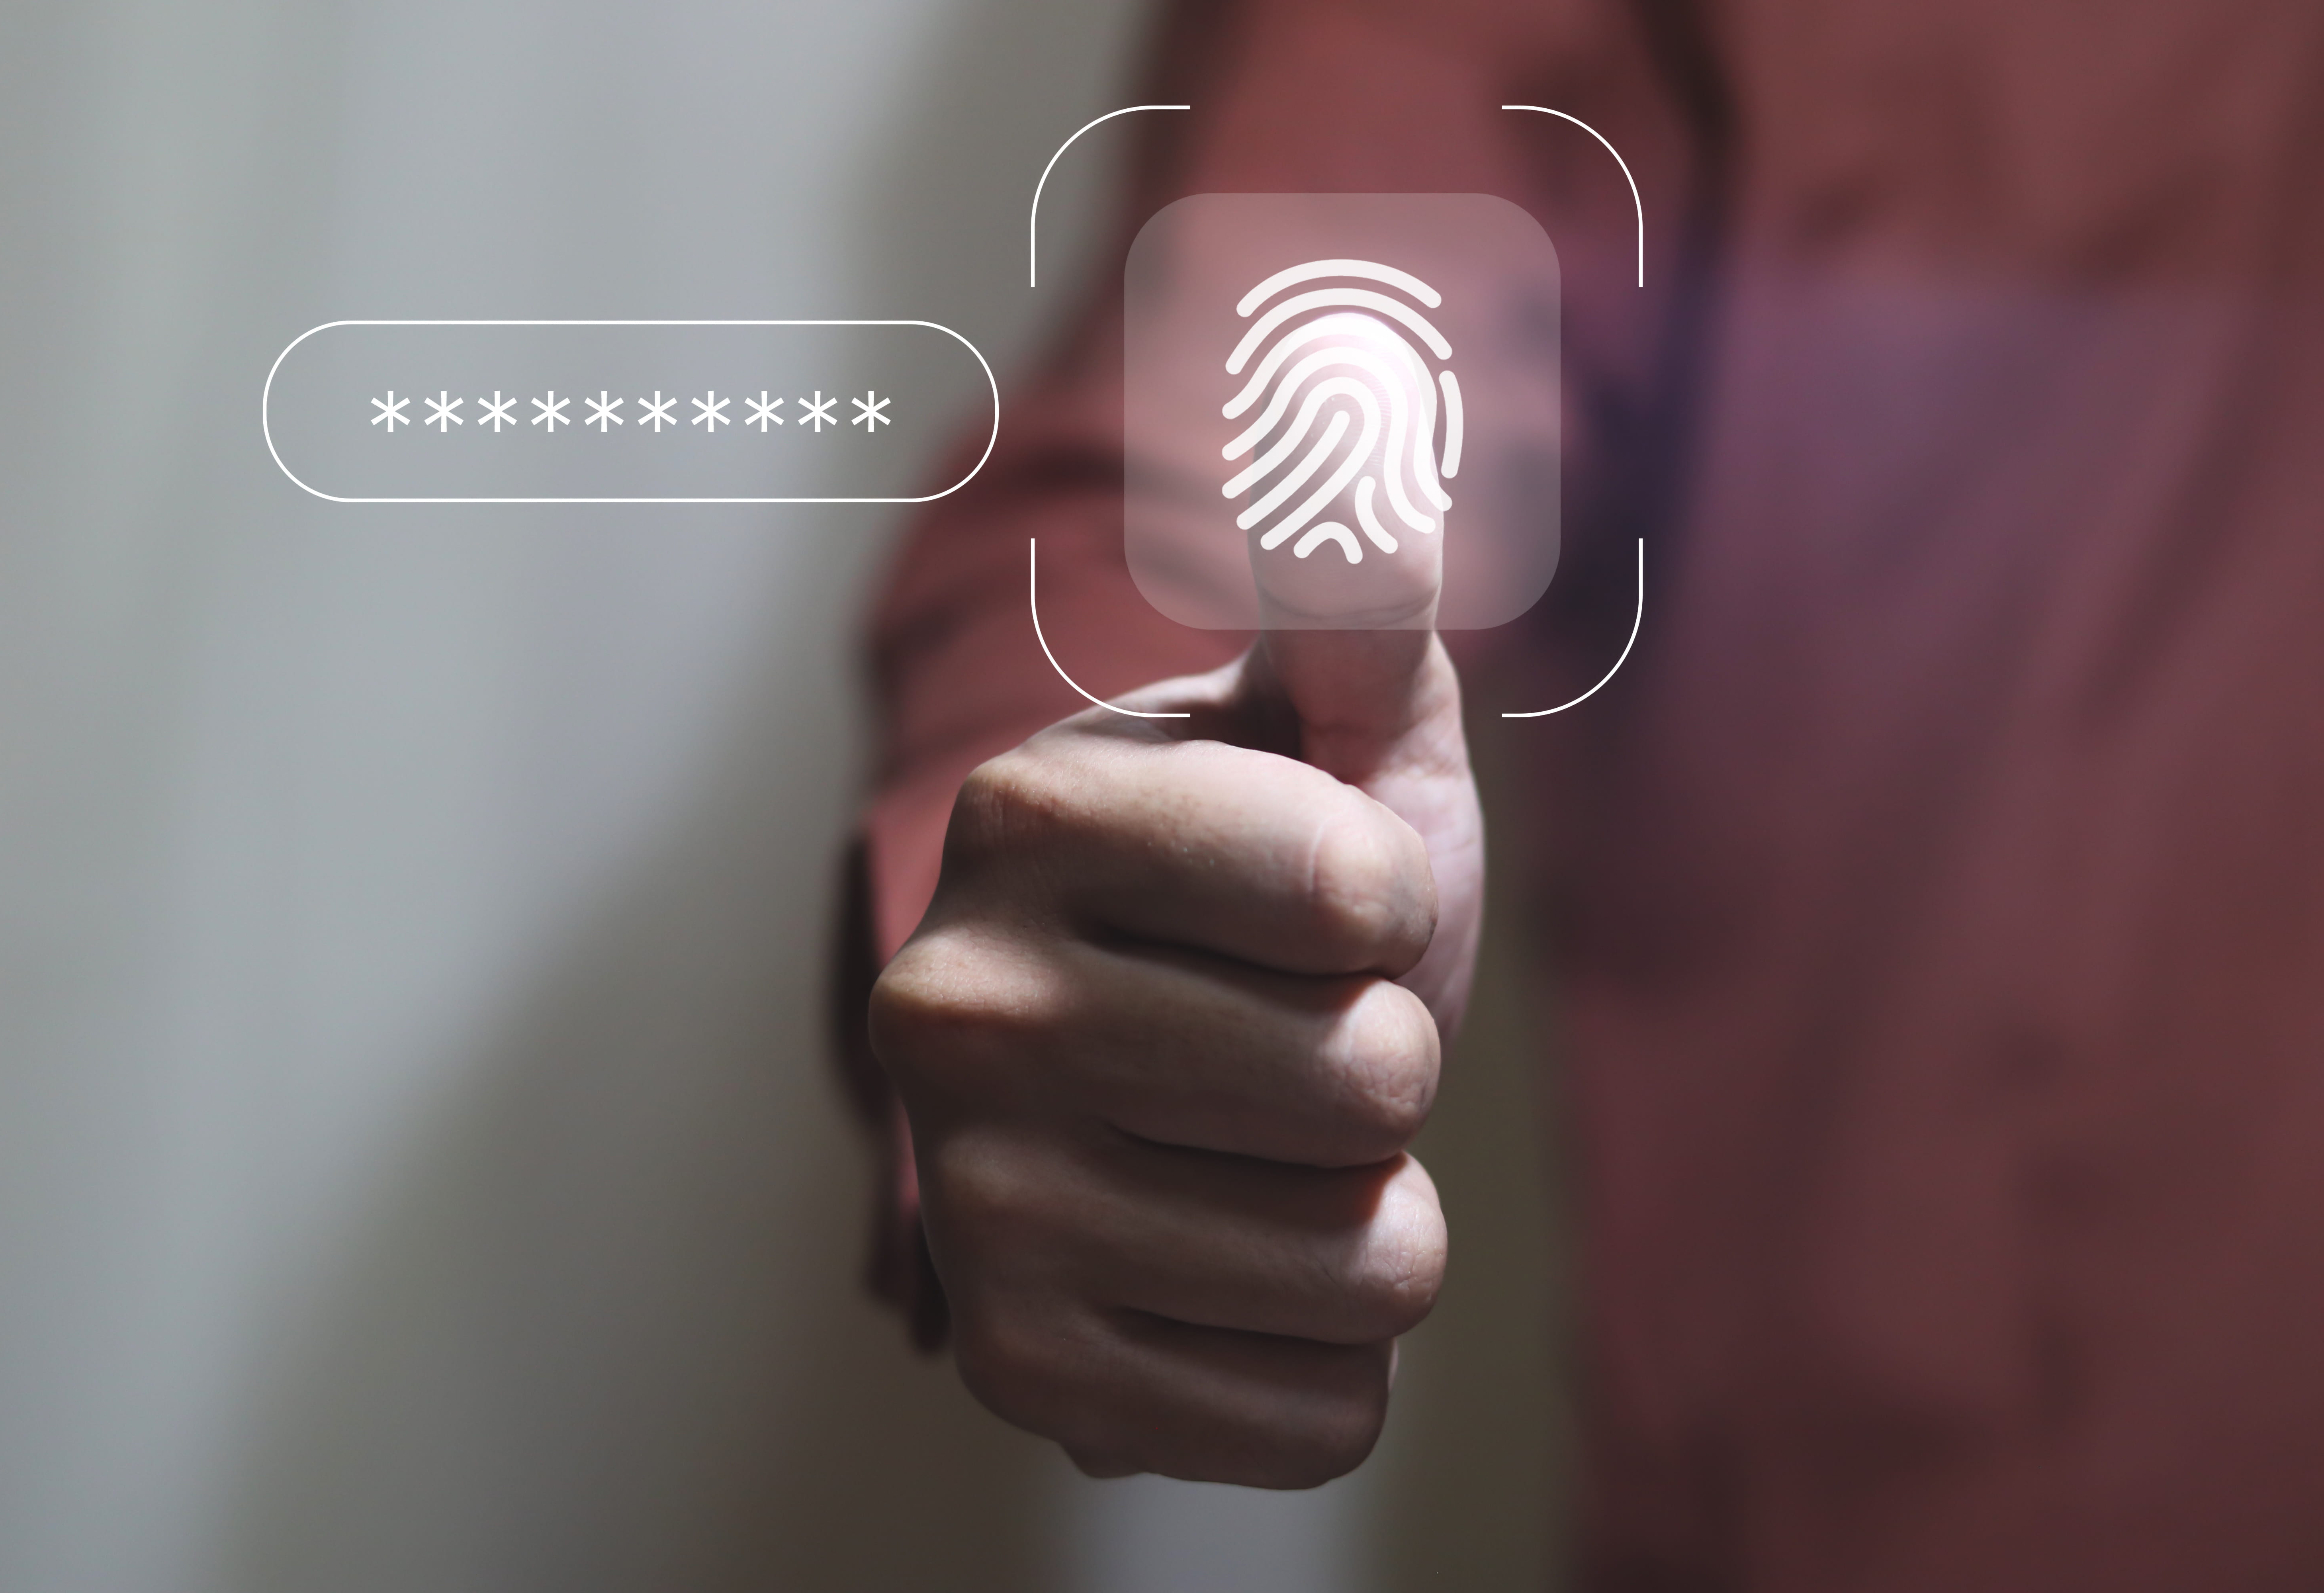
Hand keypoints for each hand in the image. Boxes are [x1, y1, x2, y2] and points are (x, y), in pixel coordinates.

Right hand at [869, 624, 1482, 1486]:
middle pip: (1371, 1076)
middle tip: (1283, 1043)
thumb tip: (1352, 397)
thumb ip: (1346, 587)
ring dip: (1368, 1217)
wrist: (1155, 1098)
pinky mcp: (1021, 1378)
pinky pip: (1325, 1414)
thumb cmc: (1271, 893)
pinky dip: (1326, 1359)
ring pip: (1372, 1265)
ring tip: (1265, 1157)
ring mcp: (973, 1206)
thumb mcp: (1330, 734)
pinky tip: (1236, 1276)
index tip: (1324, 901)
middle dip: (1380, 1063)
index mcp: (1023, 817)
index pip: (1365, 890)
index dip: (1392, 902)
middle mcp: (951, 1008)